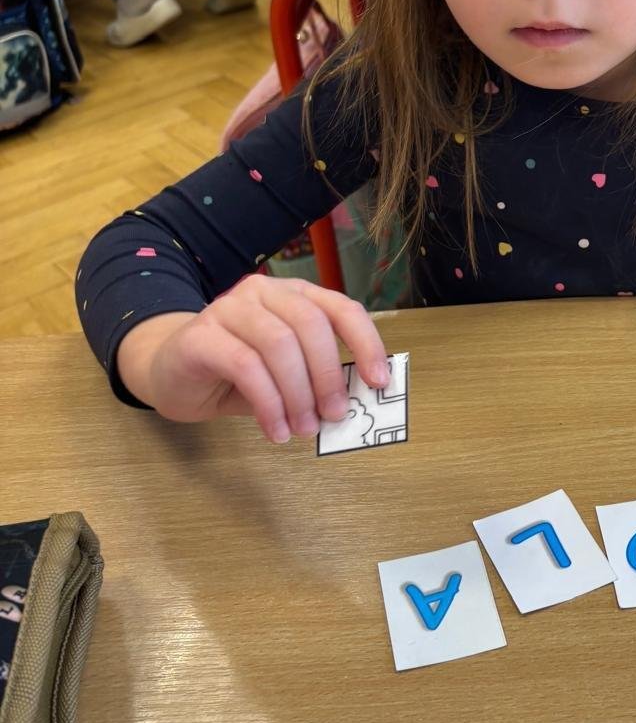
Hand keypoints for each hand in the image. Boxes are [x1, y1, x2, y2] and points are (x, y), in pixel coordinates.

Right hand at [116, 277, 389, 444]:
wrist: (169, 373)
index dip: (366, 343)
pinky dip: (269, 404)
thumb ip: (316, 379)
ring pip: (279, 344)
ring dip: (299, 394)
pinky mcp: (200, 336)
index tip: (379, 382)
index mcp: (294, 295)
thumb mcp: (286, 375)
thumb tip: (354, 403)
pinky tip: (276, 431)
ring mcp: (229, 308)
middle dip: (329, 375)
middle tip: (335, 415)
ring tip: (304, 429)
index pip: (341, 308)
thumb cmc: (235, 374)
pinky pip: (246, 367)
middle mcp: (263, 292)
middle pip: (310, 325)